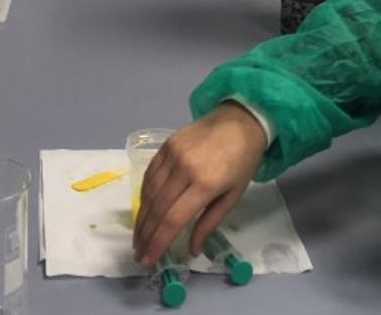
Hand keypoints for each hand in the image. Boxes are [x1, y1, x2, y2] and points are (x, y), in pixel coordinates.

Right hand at [132, 103, 266, 267]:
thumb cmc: (242, 161)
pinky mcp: (164, 145)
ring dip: (141, 218)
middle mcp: (184, 169)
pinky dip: (143, 196)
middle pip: (157, 209)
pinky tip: (143, 210)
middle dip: (145, 235)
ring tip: (138, 238)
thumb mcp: (233, 196)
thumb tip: (193, 250)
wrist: (240, 120)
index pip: (173, 219)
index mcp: (205, 184)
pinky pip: (149, 176)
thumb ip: (209, 223)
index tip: (148, 259)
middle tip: (139, 254)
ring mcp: (172, 155)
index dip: (158, 242)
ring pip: (149, 193)